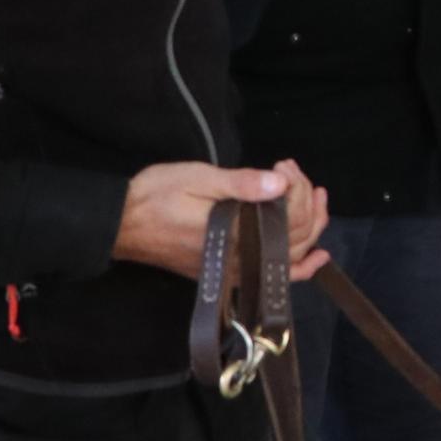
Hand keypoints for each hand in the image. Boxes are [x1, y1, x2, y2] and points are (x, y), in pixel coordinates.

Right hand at [115, 158, 332, 283]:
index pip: (290, 216)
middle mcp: (242, 258)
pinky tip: (318, 257)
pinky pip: (274, 275)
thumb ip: (242, 184)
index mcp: (237, 232)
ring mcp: (237, 270)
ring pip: (292, 256)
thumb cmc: (157, 196)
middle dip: (306, 201)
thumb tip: (280, 184)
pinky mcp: (230, 273)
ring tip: (316, 198)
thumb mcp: (199, 178)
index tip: (283, 165)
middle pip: (297, 236)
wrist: (123, 224)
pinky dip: (300, 267)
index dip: (297, 187)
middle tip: (294, 173)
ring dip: (312, 227)